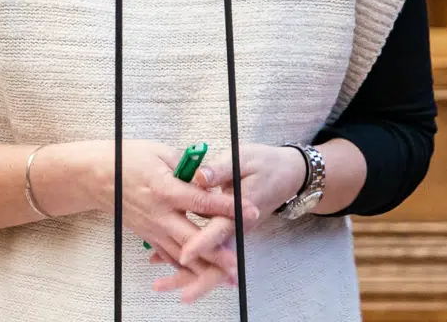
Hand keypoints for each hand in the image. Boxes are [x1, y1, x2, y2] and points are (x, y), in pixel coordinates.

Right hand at [85, 140, 251, 280]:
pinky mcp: (148, 235)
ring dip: (205, 267)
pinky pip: (168, 256)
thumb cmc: (128, 159)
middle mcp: (161, 214)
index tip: (249, 211)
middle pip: (194, 237)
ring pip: (182, 254)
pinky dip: (184, 269)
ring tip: (227, 278)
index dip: (228, 207)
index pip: (202, 202)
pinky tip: (200, 277)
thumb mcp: (160, 152)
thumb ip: (187, 165)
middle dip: (218, 253)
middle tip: (239, 264)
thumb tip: (209, 175)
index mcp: (166, 189)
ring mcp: (153, 228)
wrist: (99, 177)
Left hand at [152, 144, 305, 298]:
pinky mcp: (228, 233)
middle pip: (216, 262)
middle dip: (191, 278)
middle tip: (162, 287)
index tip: (183, 256)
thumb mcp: (243, 160)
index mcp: (238, 211)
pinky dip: (189, 262)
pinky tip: (162, 260)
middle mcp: (236, 228)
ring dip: (187, 276)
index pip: (218, 231)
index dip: (201, 244)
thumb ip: (220, 169)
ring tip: (159, 285)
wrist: (287, 175)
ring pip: (212, 264)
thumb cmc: (264, 165)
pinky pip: (210, 254)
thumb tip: (199, 176)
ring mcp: (232, 234)